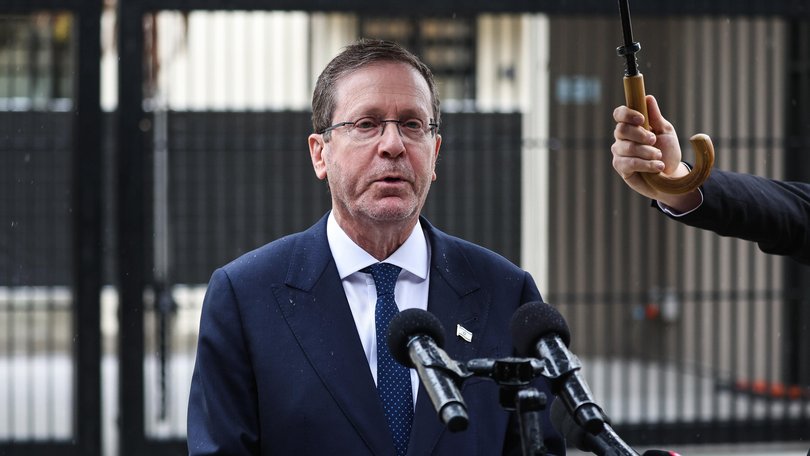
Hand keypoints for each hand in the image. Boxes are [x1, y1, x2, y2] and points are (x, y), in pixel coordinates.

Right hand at [611, 95, 699, 209]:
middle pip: (621, 130)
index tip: (642, 119)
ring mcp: (619, 152)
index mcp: (632, 125)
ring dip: (647, 152)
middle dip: (640, 135)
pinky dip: (645, 165)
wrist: (671, 176)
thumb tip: (648, 98)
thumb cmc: (667, 152)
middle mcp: (622, 137)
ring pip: (627, 147)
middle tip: (654, 141)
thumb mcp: (665, 132)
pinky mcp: (620, 167)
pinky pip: (628, 163)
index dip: (627, 114)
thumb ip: (656, 117)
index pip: (620, 114)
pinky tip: (657, 167)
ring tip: (659, 157)